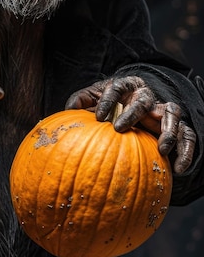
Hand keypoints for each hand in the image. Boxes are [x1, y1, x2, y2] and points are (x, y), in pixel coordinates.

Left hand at [65, 75, 195, 173]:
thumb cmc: (109, 103)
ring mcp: (162, 111)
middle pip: (145, 99)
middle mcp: (146, 96)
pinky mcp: (176, 127)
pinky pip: (187, 136)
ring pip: (172, 114)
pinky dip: (186, 151)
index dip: (109, 99)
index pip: (118, 86)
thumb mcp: (94, 97)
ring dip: (169, 131)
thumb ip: (81, 100)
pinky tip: (179, 169)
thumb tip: (69, 109)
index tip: (99, 116)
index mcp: (127, 86)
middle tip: (119, 128)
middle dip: (133, 112)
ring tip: (163, 150)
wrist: (131, 109)